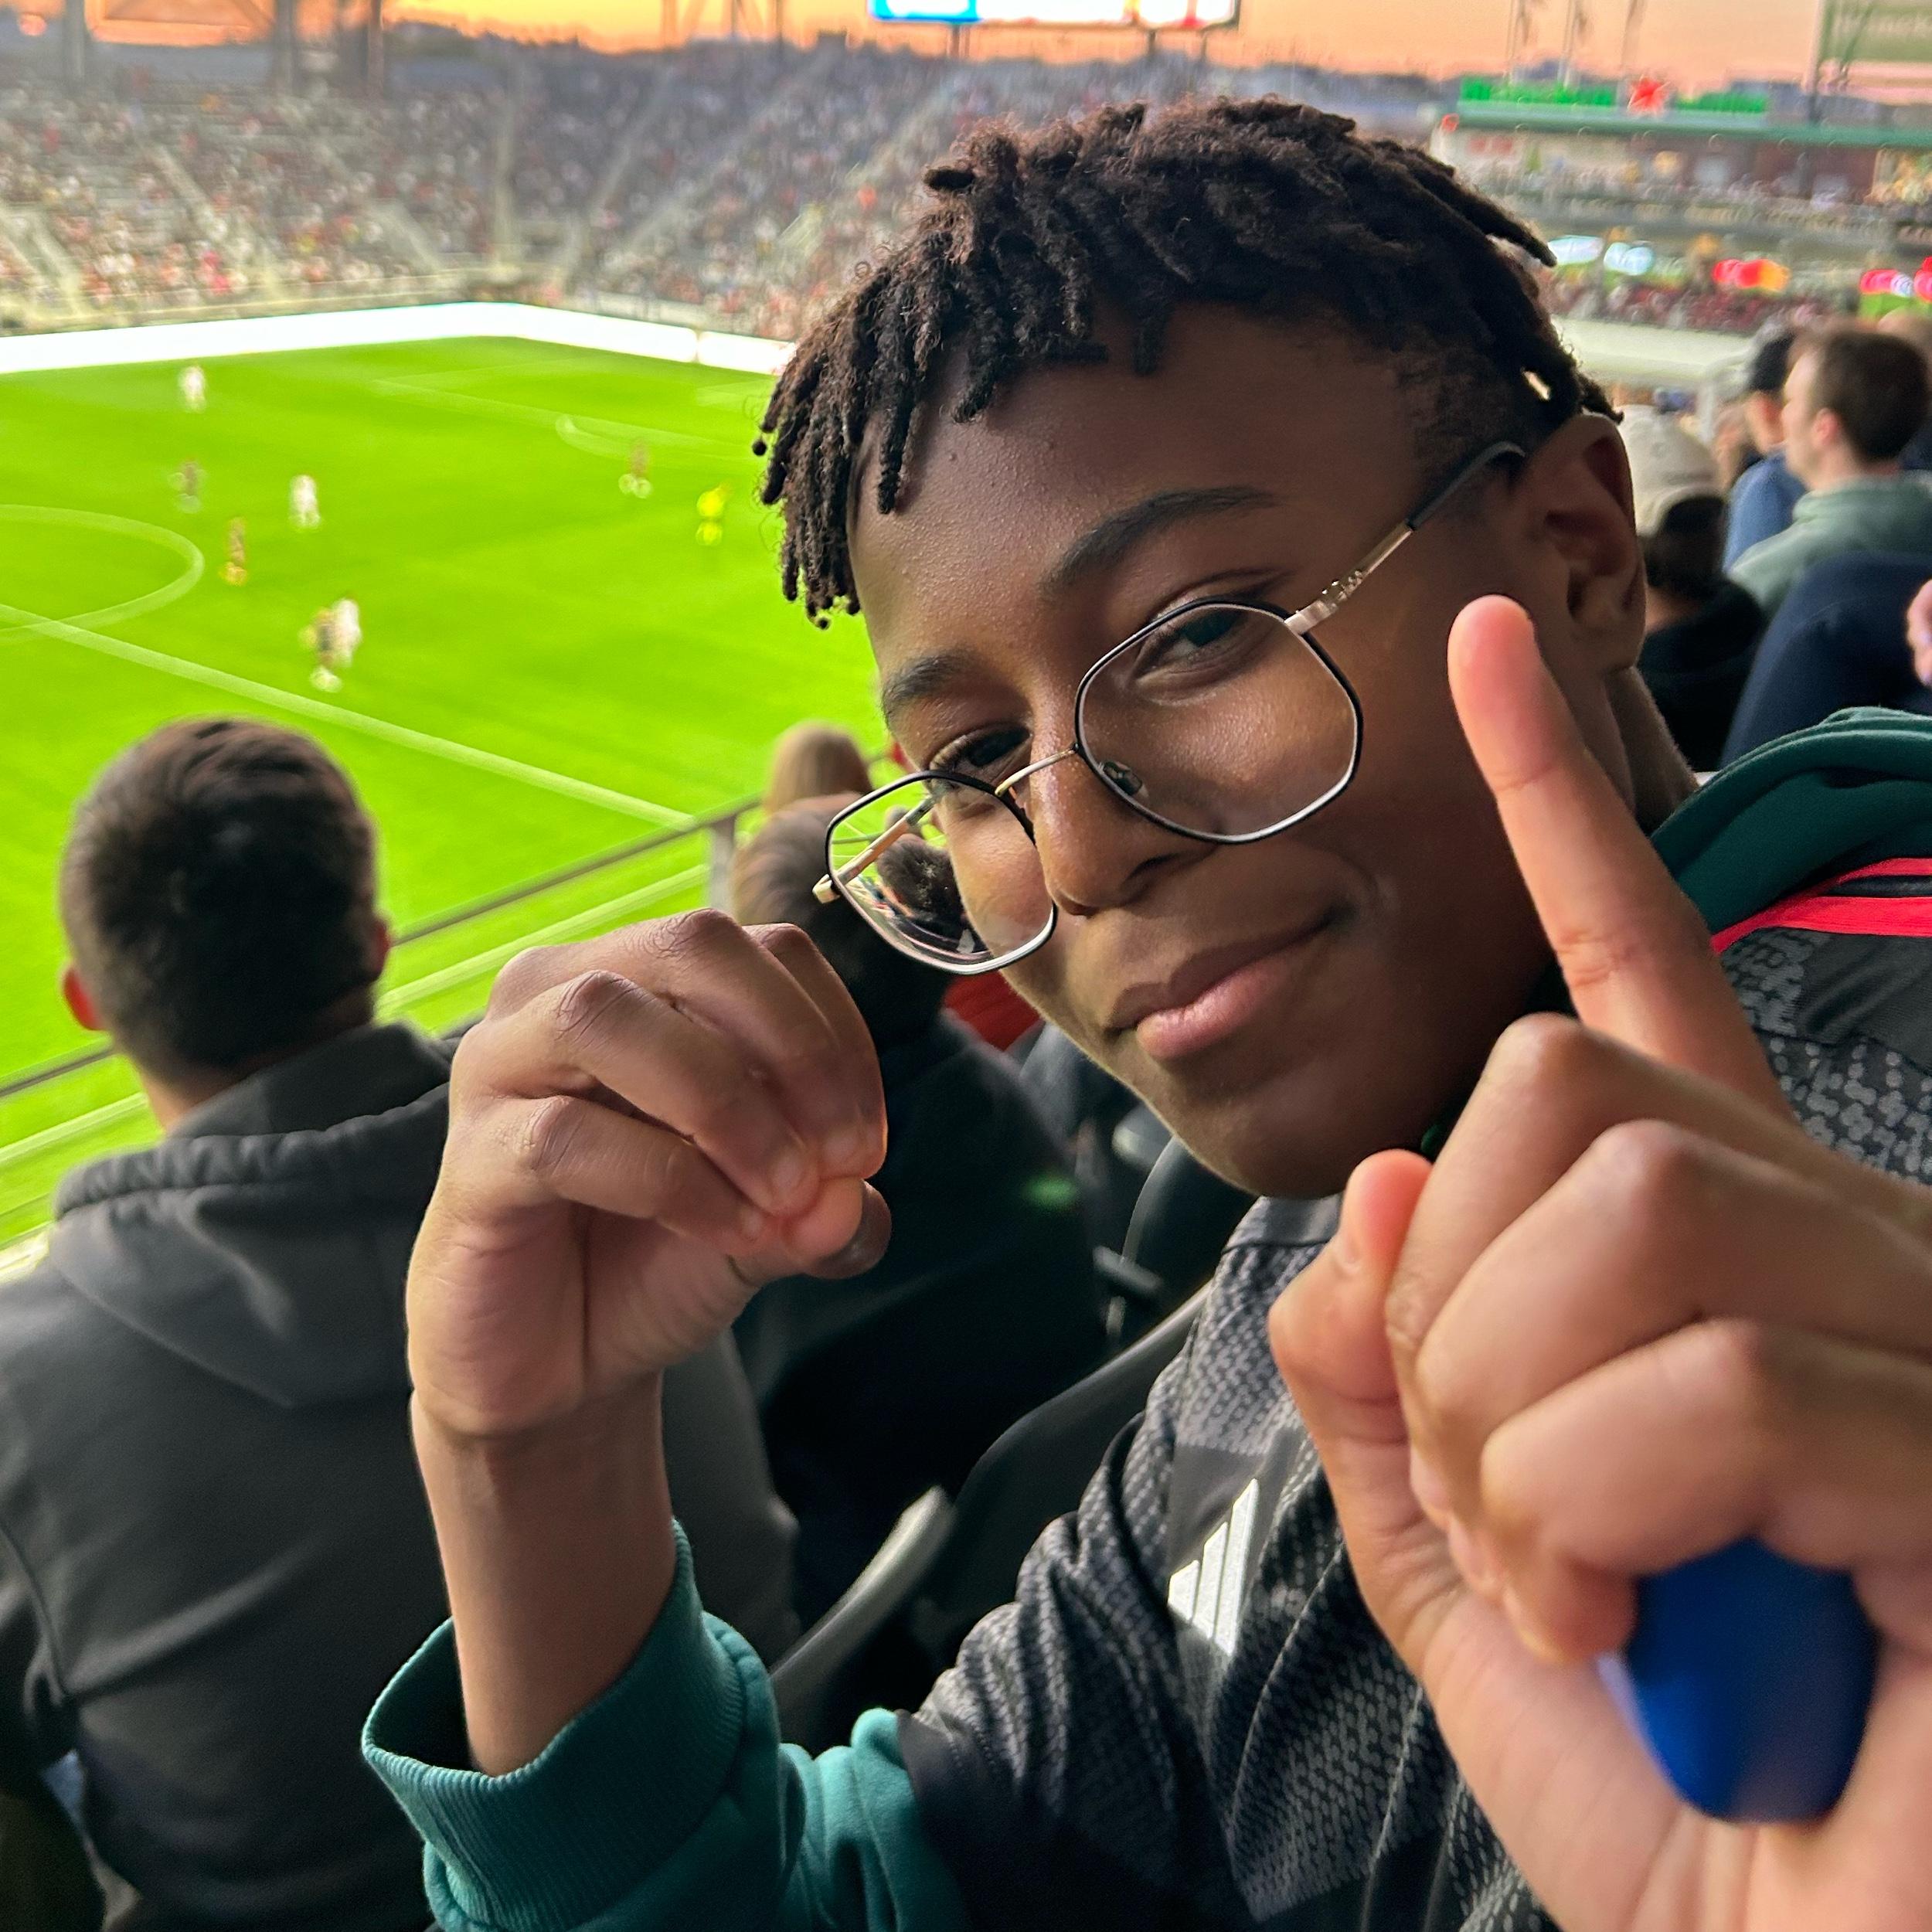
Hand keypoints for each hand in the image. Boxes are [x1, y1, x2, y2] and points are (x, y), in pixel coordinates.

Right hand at [409, 909, 889, 1442]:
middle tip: (838, 1155)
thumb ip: (824, 1197)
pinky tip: (731, 1231)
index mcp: (645, 979)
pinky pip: (564, 1136)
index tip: (864, 1143)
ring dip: (725, 1105)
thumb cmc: (661, 1255)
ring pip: (606, 1017)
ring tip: (784, 1196)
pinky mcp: (470, 1157)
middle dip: (790, 1043)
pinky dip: (672, 1181)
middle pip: (689, 942)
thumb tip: (853, 1196)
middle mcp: (562, 992)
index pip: (761, 948)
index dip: (833, 1033)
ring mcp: (500, 1066)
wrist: (565, 1366)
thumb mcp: (773, 1216)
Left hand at [1271, 598, 1931, 1930]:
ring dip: (1516, 1437)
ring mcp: (1924, 1326)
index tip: (1491, 647)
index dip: (1556, 803)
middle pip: (1557, 1103)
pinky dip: (1598, 1517)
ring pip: (1616, 1214)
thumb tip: (1387, 1181)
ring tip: (1586, 1583)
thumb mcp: (1461, 1571)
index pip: (1630, 967)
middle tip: (1516, 1515)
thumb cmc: (1664, 1786)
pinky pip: (1703, 1376)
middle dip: (1458, 1330)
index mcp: (1714, 1250)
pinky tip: (1652, 1623)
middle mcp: (1841, 1240)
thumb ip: (1394, 1378)